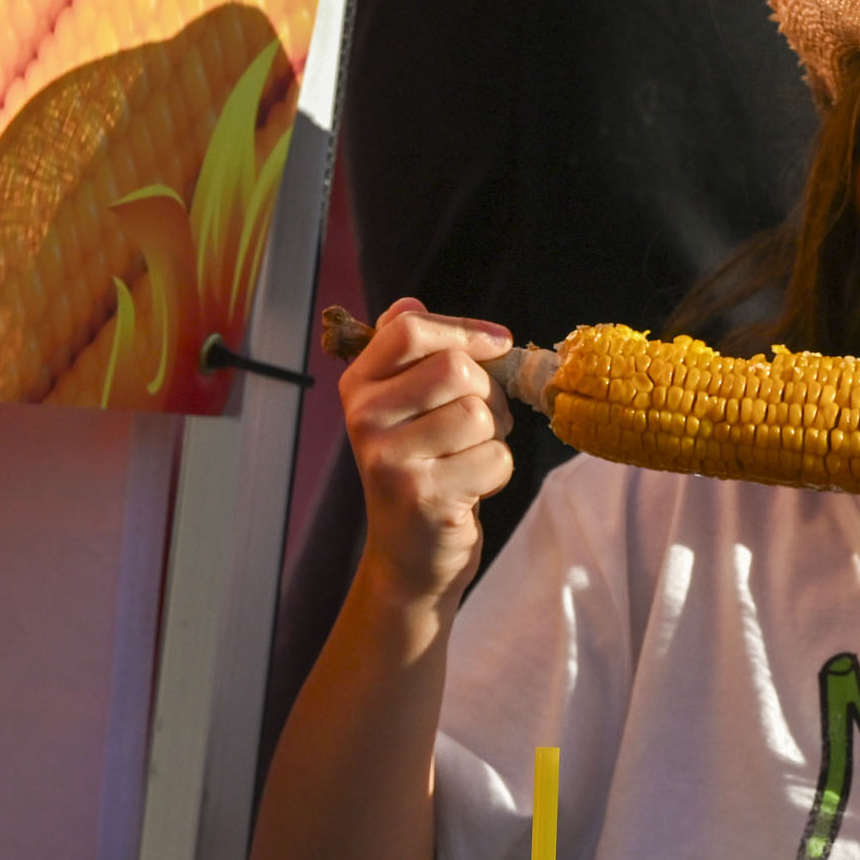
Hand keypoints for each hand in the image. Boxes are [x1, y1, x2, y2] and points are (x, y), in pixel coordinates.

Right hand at [337, 298, 518, 605]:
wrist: (410, 556)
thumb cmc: (422, 470)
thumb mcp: (404, 408)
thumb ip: (410, 356)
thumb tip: (411, 303)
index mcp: (359, 386)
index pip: (409, 330)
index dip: (465, 329)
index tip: (499, 343)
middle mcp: (365, 418)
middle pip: (455, 369)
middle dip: (488, 393)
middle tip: (481, 422)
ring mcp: (389, 459)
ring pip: (479, 414)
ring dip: (495, 436)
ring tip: (471, 456)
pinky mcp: (423, 496)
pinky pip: (494, 458)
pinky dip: (498, 472)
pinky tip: (472, 487)